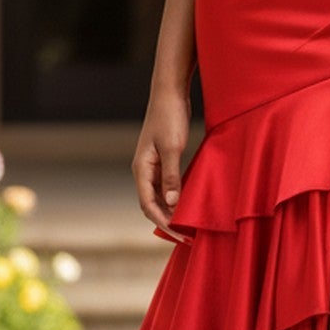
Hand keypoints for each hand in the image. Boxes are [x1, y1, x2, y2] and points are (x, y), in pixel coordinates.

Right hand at [132, 81, 191, 240]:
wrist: (169, 92)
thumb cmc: (169, 117)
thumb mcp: (173, 147)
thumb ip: (171, 177)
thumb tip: (172, 204)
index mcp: (141, 169)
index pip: (148, 205)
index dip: (164, 223)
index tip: (181, 235)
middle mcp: (143, 170)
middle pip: (151, 205)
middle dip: (167, 222)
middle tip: (188, 237)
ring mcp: (152, 165)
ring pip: (158, 197)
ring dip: (171, 212)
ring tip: (188, 226)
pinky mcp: (162, 159)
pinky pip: (165, 185)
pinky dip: (175, 198)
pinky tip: (187, 204)